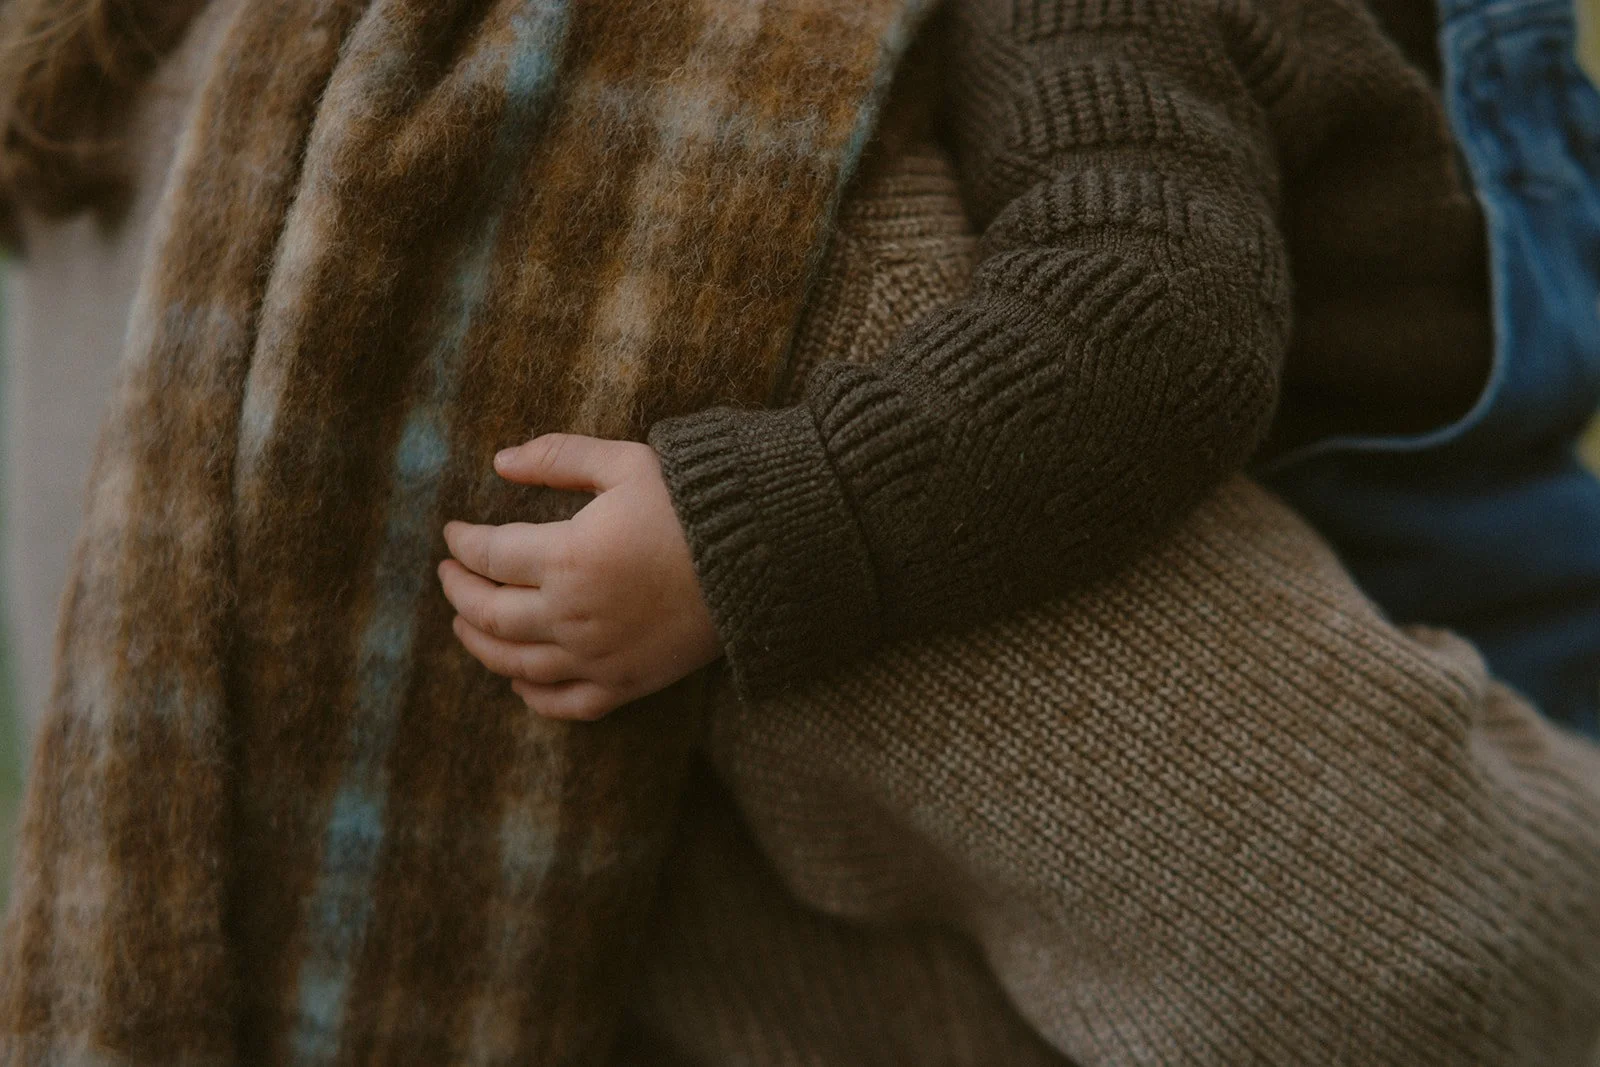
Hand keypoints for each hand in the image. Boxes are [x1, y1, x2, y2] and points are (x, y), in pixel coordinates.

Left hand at [438, 433, 721, 720]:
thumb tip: (499, 461)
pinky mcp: (626, 683)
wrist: (762, 559)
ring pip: (514, 664)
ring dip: (480, 645)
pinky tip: (519, 681)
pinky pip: (566, 703)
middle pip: (489, 614)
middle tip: (449, 575)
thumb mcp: (626, 463)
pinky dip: (533, 696)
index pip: (488, 556)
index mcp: (566, 556)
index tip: (453, 534)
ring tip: (467, 624)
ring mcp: (597, 656)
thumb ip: (559, 457)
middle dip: (459, 593)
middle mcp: (571, 614)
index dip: (463, 544)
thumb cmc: (694, 504)